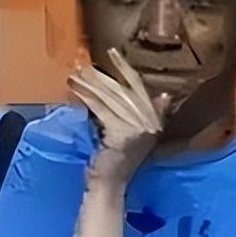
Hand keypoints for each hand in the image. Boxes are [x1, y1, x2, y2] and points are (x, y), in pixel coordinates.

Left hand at [66, 48, 165, 185]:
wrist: (110, 184)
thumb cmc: (114, 160)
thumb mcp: (131, 134)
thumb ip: (144, 114)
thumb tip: (161, 94)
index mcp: (154, 119)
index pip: (139, 86)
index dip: (125, 68)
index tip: (112, 52)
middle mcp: (150, 122)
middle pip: (121, 90)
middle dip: (99, 76)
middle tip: (81, 65)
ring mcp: (137, 128)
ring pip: (109, 98)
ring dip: (89, 85)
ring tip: (74, 76)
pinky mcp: (121, 133)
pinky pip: (101, 109)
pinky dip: (87, 98)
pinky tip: (75, 91)